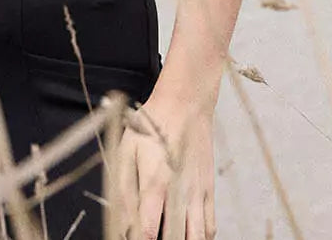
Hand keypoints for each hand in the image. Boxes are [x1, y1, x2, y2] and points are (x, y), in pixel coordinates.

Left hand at [113, 92, 217, 238]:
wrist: (185, 105)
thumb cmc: (151, 127)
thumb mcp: (125, 152)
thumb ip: (122, 191)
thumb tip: (121, 223)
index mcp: (155, 184)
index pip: (148, 232)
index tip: (133, 239)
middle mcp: (180, 193)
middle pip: (176, 239)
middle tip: (151, 237)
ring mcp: (198, 194)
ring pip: (197, 238)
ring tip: (169, 237)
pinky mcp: (209, 190)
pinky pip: (209, 227)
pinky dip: (200, 238)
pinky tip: (187, 235)